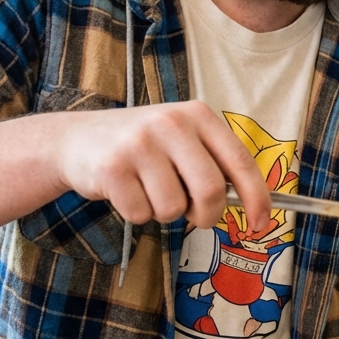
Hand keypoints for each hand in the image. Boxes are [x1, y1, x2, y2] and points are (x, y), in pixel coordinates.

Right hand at [54, 100, 271, 231]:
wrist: (77, 138)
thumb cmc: (142, 147)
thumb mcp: (181, 140)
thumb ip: (213, 164)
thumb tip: (253, 206)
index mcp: (198, 115)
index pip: (240, 161)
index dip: (257, 197)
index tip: (261, 223)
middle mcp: (171, 123)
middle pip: (210, 191)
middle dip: (205, 216)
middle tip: (193, 216)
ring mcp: (140, 143)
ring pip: (173, 209)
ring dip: (163, 212)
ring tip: (147, 189)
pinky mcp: (112, 167)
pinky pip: (141, 214)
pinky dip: (136, 213)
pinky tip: (125, 190)